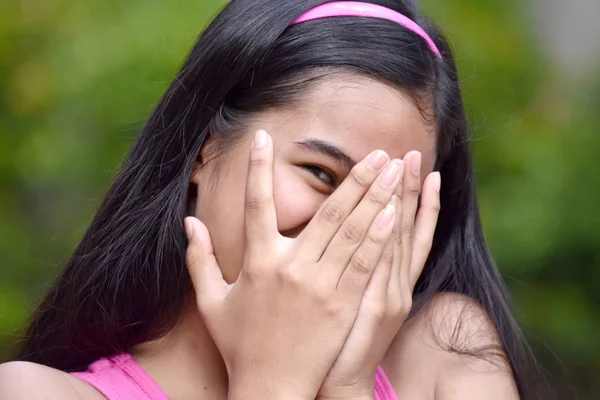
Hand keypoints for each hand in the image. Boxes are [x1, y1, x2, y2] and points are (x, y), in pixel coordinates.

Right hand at [184, 130, 401, 399]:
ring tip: (394, 169)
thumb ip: (199, 259)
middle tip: (376, 151)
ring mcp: (321, 286)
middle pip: (326, 212)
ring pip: (352, 232)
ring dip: (375, 197)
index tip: (265, 138)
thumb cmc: (240, 345)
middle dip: (354, 178)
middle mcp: (291, 268)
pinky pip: (365, 263)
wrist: (272, 390)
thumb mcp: (212, 302)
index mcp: (256, 263)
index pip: (255, 205)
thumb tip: (189, 221)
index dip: (258, 169)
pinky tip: (394, 212)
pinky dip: (379, 235)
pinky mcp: (344, 305)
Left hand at [317, 151, 440, 399]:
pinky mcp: (375, 308)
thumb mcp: (356, 298)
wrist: (340, 381)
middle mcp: (398, 283)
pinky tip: (389, 211)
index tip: (420, 167)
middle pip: (407, 227)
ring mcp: (390, 295)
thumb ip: (358, 265)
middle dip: (409, 189)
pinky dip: (388, 238)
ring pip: (398, 239)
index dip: (418, 198)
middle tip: (411, 153)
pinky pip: (382, 264)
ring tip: (405, 168)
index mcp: (394, 279)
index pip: (410, 230)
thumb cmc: (341, 339)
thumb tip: (347, 233)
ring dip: (402, 202)